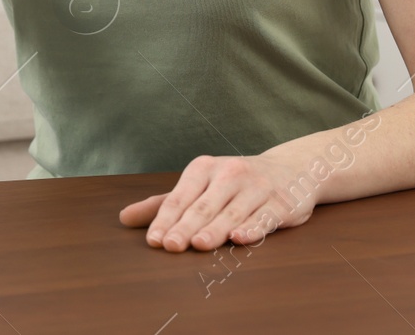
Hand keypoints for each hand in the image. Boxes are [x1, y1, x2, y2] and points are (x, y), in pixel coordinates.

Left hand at [118, 153, 316, 251]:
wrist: (291, 169)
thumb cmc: (234, 182)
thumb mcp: (199, 185)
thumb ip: (163, 204)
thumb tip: (123, 218)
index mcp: (204, 168)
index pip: (180, 197)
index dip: (166, 219)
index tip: (154, 240)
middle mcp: (230, 174)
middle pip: (203, 206)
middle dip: (186, 227)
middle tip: (171, 246)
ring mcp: (257, 188)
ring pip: (232, 213)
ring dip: (215, 229)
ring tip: (198, 244)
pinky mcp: (281, 203)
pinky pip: (265, 217)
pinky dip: (253, 228)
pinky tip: (240, 238)